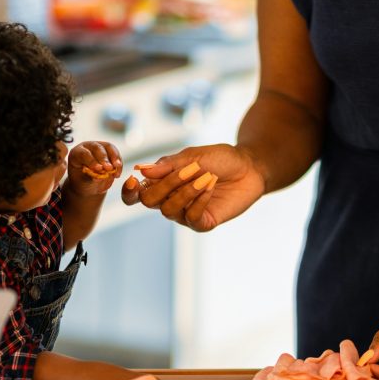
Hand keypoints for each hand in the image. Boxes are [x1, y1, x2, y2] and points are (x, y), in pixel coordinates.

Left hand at [67, 141, 121, 196]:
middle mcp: (87, 147)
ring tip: (117, 168)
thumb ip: (91, 178)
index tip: (99, 169)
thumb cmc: (83, 182)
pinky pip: (116, 154)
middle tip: (109, 168)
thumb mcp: (84, 182)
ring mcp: (99, 147)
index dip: (92, 160)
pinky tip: (117, 173)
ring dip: (114, 158)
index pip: (83, 154)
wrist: (90, 184)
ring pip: (109, 147)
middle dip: (104, 158)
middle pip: (97, 148)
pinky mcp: (109, 151)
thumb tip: (99, 177)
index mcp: (76, 154)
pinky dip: (119, 163)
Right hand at [121, 144, 265, 231]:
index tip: (132, 180)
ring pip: (169, 210)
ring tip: (205, 175)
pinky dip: (199, 200)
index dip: (129, 191)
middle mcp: (170, 200)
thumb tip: (141, 170)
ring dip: (186, 191)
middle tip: (188, 169)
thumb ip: (168, 165)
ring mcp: (186, 213)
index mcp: (163, 183)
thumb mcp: (193, 156)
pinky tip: (210, 186)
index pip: (136, 194)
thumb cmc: (220, 159)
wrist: (249, 167)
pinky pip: (191, 218)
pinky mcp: (203, 222)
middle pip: (150, 201)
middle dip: (166, 184)